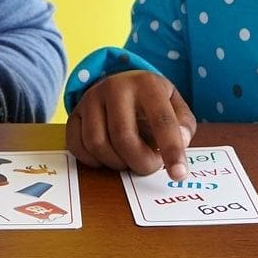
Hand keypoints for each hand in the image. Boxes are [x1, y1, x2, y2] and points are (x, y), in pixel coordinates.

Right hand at [66, 70, 195, 179]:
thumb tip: (180, 141)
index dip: (172, 149)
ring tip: (128, 158)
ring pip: (97, 144)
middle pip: (123, 137)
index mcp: (147, 84)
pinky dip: (93, 161)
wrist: (121, 83)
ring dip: (116, 163)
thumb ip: (184, 125)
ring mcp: (91, 98)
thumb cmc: (152, 101)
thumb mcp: (175, 106)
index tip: (179, 173)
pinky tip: (107, 157)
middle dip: (140, 162)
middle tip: (149, 165)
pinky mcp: (74, 112)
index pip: (161, 120)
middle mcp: (115, 86)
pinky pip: (77, 146)